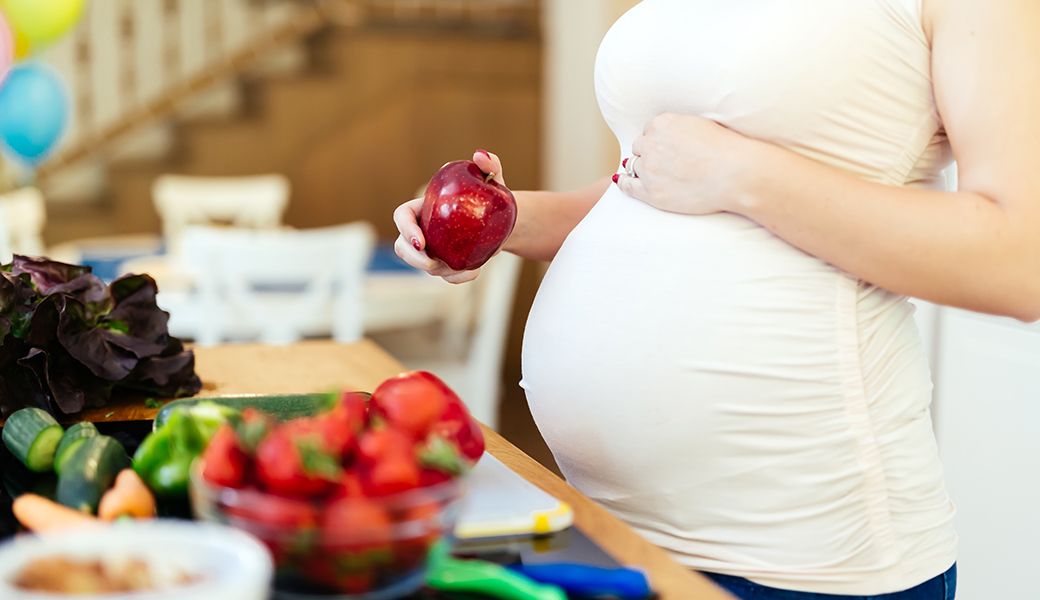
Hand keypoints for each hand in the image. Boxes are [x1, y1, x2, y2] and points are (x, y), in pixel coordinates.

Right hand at [393, 149, 506, 283]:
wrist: (505, 220)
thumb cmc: (492, 195)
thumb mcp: (494, 178)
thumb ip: (490, 164)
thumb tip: (480, 156)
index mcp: (424, 207)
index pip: (402, 217)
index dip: (405, 229)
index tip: (420, 241)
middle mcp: (423, 229)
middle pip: (402, 247)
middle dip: (412, 259)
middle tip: (432, 263)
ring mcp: (433, 249)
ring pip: (423, 266)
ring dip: (439, 270)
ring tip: (464, 266)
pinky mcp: (447, 264)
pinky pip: (446, 277)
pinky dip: (458, 278)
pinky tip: (474, 271)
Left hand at [615, 113, 753, 214]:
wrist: (735, 174)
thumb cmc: (727, 149)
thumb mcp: (700, 125)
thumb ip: (680, 127)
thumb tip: (674, 134)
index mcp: (662, 124)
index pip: (650, 130)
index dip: (658, 140)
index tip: (665, 147)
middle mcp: (651, 144)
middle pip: (640, 147)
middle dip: (649, 153)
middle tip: (662, 162)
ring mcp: (649, 169)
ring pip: (635, 165)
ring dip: (641, 168)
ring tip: (650, 173)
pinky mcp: (651, 192)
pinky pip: (628, 186)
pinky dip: (625, 183)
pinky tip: (623, 182)